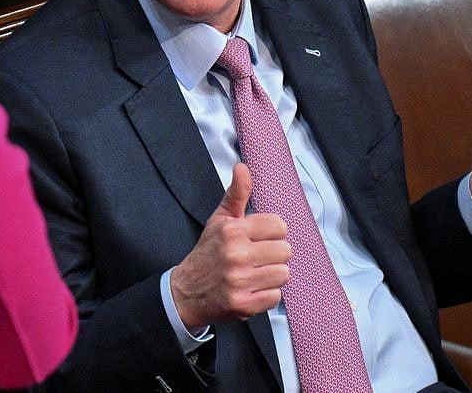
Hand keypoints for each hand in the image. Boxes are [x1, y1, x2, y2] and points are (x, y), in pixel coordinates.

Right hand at [170, 163, 290, 332]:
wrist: (186, 292)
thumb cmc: (208, 252)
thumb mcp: (219, 219)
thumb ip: (236, 194)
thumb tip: (242, 167)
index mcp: (232, 230)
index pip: (279, 226)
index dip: (272, 233)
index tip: (260, 239)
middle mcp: (236, 254)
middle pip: (285, 251)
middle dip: (273, 254)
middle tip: (257, 258)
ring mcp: (240, 281)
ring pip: (283, 273)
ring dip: (272, 275)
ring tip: (254, 273)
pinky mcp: (244, 304)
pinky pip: (275, 296)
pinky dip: (266, 294)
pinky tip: (251, 289)